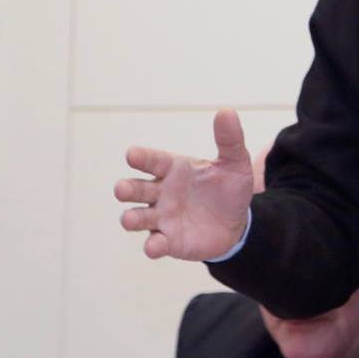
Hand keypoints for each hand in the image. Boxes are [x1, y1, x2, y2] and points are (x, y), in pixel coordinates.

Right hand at [114, 109, 253, 260]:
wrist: (237, 223)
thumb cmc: (228, 188)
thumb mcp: (234, 163)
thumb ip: (229, 140)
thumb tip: (227, 111)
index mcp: (173, 169)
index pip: (152, 160)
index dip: (141, 157)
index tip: (131, 154)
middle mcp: (161, 192)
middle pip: (136, 189)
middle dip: (126, 189)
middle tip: (122, 190)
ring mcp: (162, 218)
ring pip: (138, 217)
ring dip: (130, 218)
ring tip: (129, 220)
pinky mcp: (169, 241)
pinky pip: (156, 244)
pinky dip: (152, 246)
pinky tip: (154, 247)